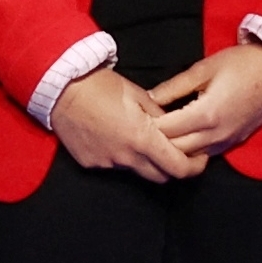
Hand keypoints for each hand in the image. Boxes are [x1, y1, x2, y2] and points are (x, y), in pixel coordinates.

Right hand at [49, 64, 199, 180]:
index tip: (199, 159)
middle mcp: (126, 157)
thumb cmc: (102, 86)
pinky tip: (112, 136)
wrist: (61, 88)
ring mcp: (107, 163)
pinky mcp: (90, 163)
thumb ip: (160, 116)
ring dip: (143, 160)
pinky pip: (112, 165)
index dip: (194, 167)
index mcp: (143, 139)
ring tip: (137, 137)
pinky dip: (119, 155)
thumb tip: (172, 126)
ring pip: (135, 170)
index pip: (179, 168)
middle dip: (171, 167)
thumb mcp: (139, 95)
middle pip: (160, 176)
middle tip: (174, 151)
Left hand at [144, 41, 261, 162]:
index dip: (148, 125)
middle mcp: (216, 134)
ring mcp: (226, 141)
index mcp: (206, 114)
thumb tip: (149, 97)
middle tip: (142, 127)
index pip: (166, 130)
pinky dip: (190, 149)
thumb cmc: (243, 64)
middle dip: (157, 140)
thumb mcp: (204, 68)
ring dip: (173, 148)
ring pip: (190, 156)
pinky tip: (181, 137)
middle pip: (175, 149)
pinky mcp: (233, 142)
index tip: (136, 117)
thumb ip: (174, 86)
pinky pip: (206, 154)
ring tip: (159, 133)